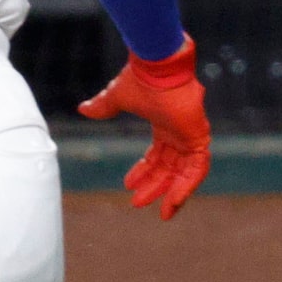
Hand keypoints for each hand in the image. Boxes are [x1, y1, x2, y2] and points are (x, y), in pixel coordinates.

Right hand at [77, 35, 212, 218]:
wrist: (157, 68)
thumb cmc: (141, 79)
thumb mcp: (117, 98)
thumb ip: (103, 106)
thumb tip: (82, 109)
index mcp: (164, 124)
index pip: (157, 155)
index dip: (143, 171)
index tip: (128, 185)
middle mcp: (179, 132)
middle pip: (169, 167)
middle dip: (154, 186)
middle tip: (138, 203)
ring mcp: (190, 135)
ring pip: (184, 173)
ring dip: (171, 193)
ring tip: (161, 212)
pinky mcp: (198, 139)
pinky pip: (197, 170)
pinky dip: (186, 187)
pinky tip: (172, 202)